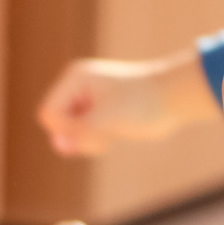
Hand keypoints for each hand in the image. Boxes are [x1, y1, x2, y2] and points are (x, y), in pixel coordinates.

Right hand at [36, 51, 216, 154]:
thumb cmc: (144, 102)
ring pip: (69, 133)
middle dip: (76, 137)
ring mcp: (87, 102)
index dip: (65, 130)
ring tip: (109, 137)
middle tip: (103, 137)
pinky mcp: (99, 116)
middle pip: (57, 124)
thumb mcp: (110, 118)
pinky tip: (112, 138)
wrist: (174, 98)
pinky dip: (94, 143)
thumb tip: (59, 146)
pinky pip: (82, 136)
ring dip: (87, 142)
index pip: (49, 113)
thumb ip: (81, 131)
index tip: (91, 132)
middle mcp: (77, 88)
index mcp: (75, 79)